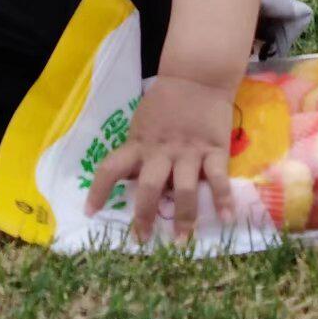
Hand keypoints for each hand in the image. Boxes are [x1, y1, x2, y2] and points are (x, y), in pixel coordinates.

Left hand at [85, 74, 235, 243]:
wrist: (197, 77)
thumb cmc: (165, 103)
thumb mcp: (142, 125)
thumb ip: (138, 151)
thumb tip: (130, 181)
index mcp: (139, 144)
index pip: (111, 168)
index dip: (98, 191)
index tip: (90, 212)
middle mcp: (161, 151)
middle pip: (149, 187)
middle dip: (145, 216)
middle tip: (143, 239)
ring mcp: (189, 151)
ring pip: (184, 189)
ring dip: (183, 218)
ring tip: (181, 241)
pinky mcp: (214, 149)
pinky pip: (218, 179)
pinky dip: (223, 200)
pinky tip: (226, 218)